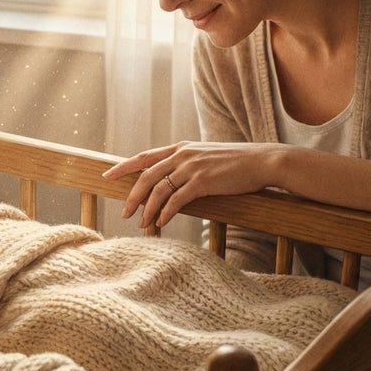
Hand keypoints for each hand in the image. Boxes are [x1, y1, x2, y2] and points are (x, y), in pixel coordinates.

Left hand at [102, 141, 286, 227]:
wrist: (263, 161)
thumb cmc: (236, 162)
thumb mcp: (206, 156)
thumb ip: (186, 164)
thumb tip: (171, 180)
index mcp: (180, 147)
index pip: (144, 156)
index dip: (124, 167)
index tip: (108, 176)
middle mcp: (182, 155)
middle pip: (146, 176)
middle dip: (132, 196)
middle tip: (124, 213)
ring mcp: (192, 167)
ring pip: (159, 190)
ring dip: (148, 209)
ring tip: (142, 223)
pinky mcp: (203, 182)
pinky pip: (177, 200)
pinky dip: (166, 212)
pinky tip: (161, 222)